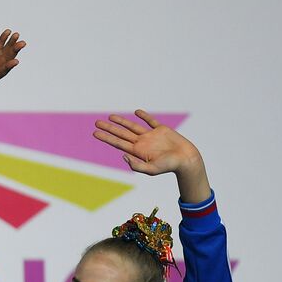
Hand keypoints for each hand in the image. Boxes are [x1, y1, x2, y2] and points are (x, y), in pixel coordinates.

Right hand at [0, 30, 24, 104]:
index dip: (8, 67)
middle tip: (22, 43)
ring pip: (4, 52)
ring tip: (16, 34)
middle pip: (6, 60)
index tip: (15, 61)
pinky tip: (7, 32)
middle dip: (14, 52)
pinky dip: (2, 40)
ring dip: (11, 43)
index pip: (1, 72)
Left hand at [94, 110, 208, 201]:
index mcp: (137, 151)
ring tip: (110, 117)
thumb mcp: (151, 169)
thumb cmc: (169, 167)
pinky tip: (136, 112)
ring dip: (122, 121)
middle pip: (121, 134)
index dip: (106, 138)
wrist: (186, 159)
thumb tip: (123, 156)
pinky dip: (144, 116)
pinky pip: (150, 121)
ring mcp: (151, 136)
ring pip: (132, 126)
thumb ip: (136, 165)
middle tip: (96, 122)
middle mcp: (141, 143)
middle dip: (109, 128)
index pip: (118, 143)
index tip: (95, 133)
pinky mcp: (162, 130)